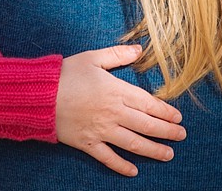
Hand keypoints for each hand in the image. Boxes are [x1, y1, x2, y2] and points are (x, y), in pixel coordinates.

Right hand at [56, 45, 185, 176]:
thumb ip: (118, 54)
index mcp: (117, 91)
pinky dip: (121, 165)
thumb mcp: (94, 57)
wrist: (39, 95)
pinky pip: (108, 157)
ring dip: (152, 150)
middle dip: (167, 132)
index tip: (178, 118)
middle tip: (181, 136)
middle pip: (146, 125)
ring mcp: (101, 130)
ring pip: (133, 143)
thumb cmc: (66, 74)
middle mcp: (114, 113)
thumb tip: (139, 49)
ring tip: (168, 154)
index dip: (166, 112)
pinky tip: (133, 171)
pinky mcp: (87, 143)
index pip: (149, 104)